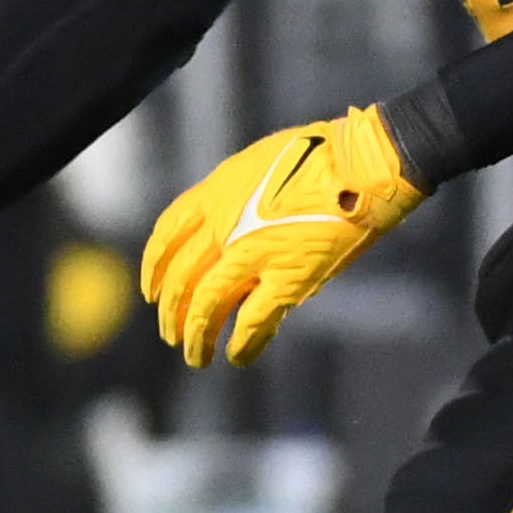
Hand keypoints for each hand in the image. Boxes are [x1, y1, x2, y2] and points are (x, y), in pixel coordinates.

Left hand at [141, 104, 419, 369]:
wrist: (362, 165)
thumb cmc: (319, 155)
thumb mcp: (256, 164)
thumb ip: (232, 195)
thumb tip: (223, 220)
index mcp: (215, 195)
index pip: (166, 237)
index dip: (154, 268)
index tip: (151, 292)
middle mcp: (224, 227)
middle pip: (182, 278)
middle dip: (173, 312)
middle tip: (171, 334)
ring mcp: (252, 255)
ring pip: (207, 306)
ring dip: (197, 336)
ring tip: (195, 357)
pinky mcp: (287, 279)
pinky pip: (253, 321)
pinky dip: (242, 343)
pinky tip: (236, 357)